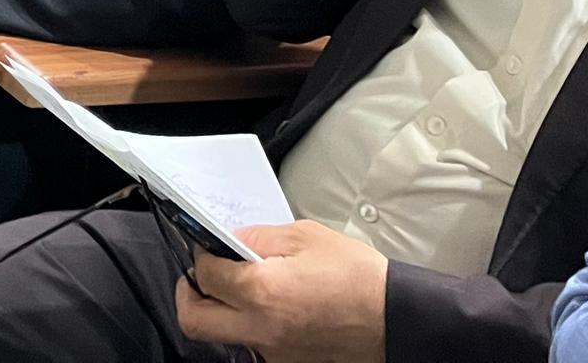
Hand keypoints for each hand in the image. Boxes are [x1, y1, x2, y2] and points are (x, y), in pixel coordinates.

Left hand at [174, 220, 387, 362]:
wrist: (398, 320)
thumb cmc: (360, 279)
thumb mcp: (307, 237)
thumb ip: (260, 237)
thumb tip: (232, 239)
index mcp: (262, 292)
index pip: (204, 275)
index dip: (200, 254)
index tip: (206, 244)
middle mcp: (261, 329)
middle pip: (194, 321)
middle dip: (189, 294)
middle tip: (200, 275)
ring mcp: (274, 353)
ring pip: (223, 337)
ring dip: (219, 312)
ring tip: (236, 288)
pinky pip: (253, 344)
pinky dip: (250, 325)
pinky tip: (267, 306)